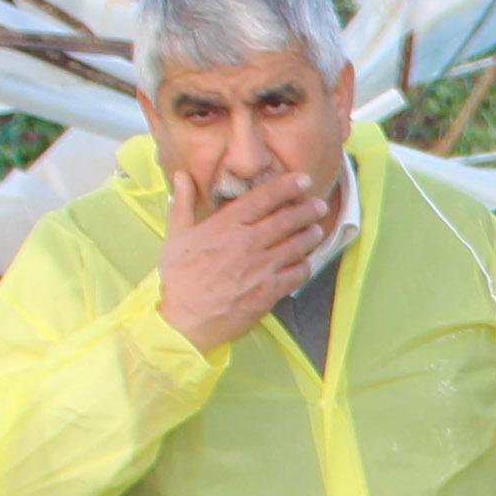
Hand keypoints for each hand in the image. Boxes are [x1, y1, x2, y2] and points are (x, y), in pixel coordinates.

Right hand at [158, 164, 336, 349]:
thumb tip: (182, 175)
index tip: (302, 180)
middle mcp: (248, 242)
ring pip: (296, 245)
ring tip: (317, 230)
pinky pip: (296, 275)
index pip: (262, 199)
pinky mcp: (269, 291)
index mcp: (226, 225)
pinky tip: (307, 262)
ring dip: (310, 236)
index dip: (286, 186)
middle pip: (286, 220)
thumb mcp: (175, 236)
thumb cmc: (179, 278)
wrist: (184, 320)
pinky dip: (305, 266)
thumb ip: (182, 204)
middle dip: (307, 210)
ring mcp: (261, 267)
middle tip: (319, 204)